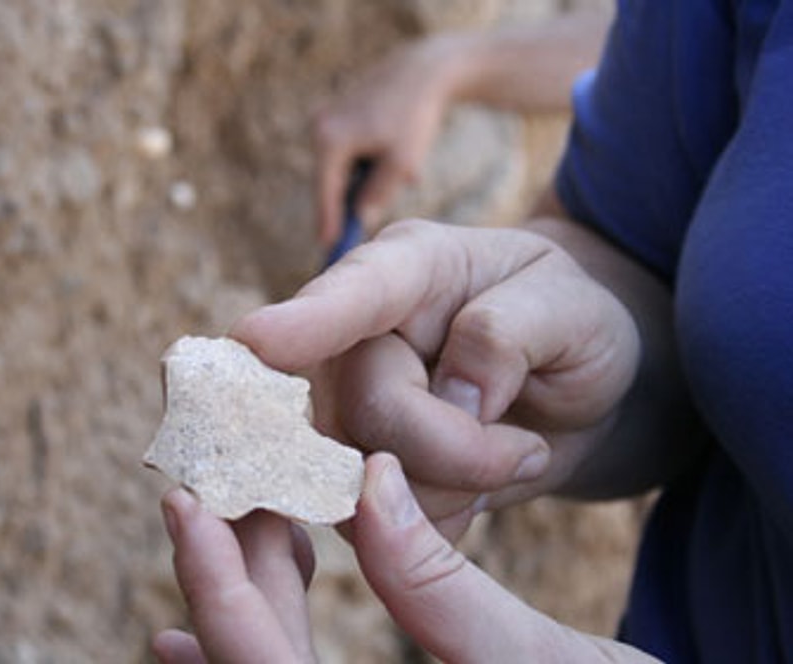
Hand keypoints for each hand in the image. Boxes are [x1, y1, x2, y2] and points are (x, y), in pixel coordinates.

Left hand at [154, 454, 657, 662]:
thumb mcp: (544, 660)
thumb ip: (442, 586)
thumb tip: (370, 481)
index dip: (214, 585)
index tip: (187, 502)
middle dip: (229, 572)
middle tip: (232, 481)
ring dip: (249, 593)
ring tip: (258, 513)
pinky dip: (264, 632)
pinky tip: (267, 583)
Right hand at [233, 220, 639, 539]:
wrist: (579, 387)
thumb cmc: (570, 323)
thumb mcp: (573, 308)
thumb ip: (508, 334)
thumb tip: (452, 399)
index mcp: (409, 269)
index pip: (352, 293)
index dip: (304, 321)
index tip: (253, 341)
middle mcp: (360, 337)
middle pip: (364, 407)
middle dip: (457, 447)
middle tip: (527, 448)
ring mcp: (348, 408)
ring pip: (362, 477)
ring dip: (455, 486)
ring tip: (509, 453)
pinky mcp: (354, 473)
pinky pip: (379, 524)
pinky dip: (442, 518)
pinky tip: (476, 484)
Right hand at [313, 36, 459, 245]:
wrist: (420, 70)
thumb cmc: (413, 117)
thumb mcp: (401, 164)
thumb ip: (377, 195)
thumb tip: (360, 218)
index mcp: (331, 140)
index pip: (325, 192)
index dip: (328, 222)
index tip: (328, 246)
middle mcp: (319, 127)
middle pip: (328, 180)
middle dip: (347, 201)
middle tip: (350, 235)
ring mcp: (324, 119)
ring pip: (339, 167)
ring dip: (362, 178)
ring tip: (398, 169)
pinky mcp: (333, 115)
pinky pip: (344, 152)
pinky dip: (363, 162)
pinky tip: (390, 150)